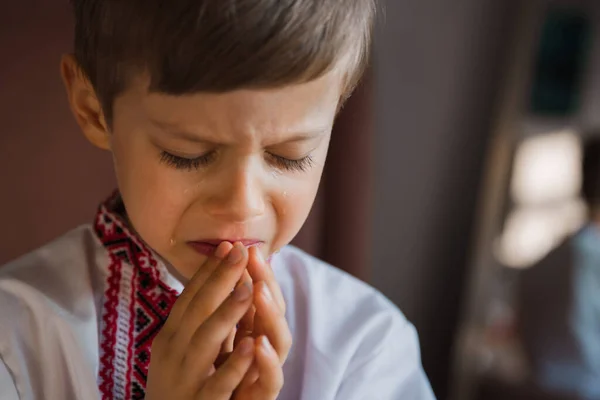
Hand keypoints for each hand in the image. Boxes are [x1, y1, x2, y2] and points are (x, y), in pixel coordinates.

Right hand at [146, 242, 255, 399]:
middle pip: (197, 309)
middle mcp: (174, 352)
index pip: (190, 297)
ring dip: (227, 313)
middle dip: (220, 278)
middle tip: (240, 250)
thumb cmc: (178, 385)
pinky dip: (235, 363)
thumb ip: (197, 321)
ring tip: (248, 288)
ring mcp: (185, 377)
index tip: (227, 244)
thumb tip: (216, 285)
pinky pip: (218, 382)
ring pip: (206, 340)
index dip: (209, 271)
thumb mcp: (182, 349)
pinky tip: (252, 344)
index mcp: (171, 337)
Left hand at [233, 247, 290, 399]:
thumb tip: (222, 265)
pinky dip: (266, 362)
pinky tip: (257, 343)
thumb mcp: (218, 339)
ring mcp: (266, 373)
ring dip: (270, 314)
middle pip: (274, 312)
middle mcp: (266, 349)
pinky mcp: (262, 398)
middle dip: (265, 282)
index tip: (242, 246)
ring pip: (281, 342)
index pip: (261, 296)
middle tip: (253, 257)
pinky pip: (271, 381)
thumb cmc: (214, 380)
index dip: (254, 272)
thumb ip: (225, 309)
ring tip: (257, 290)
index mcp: (254, 332)